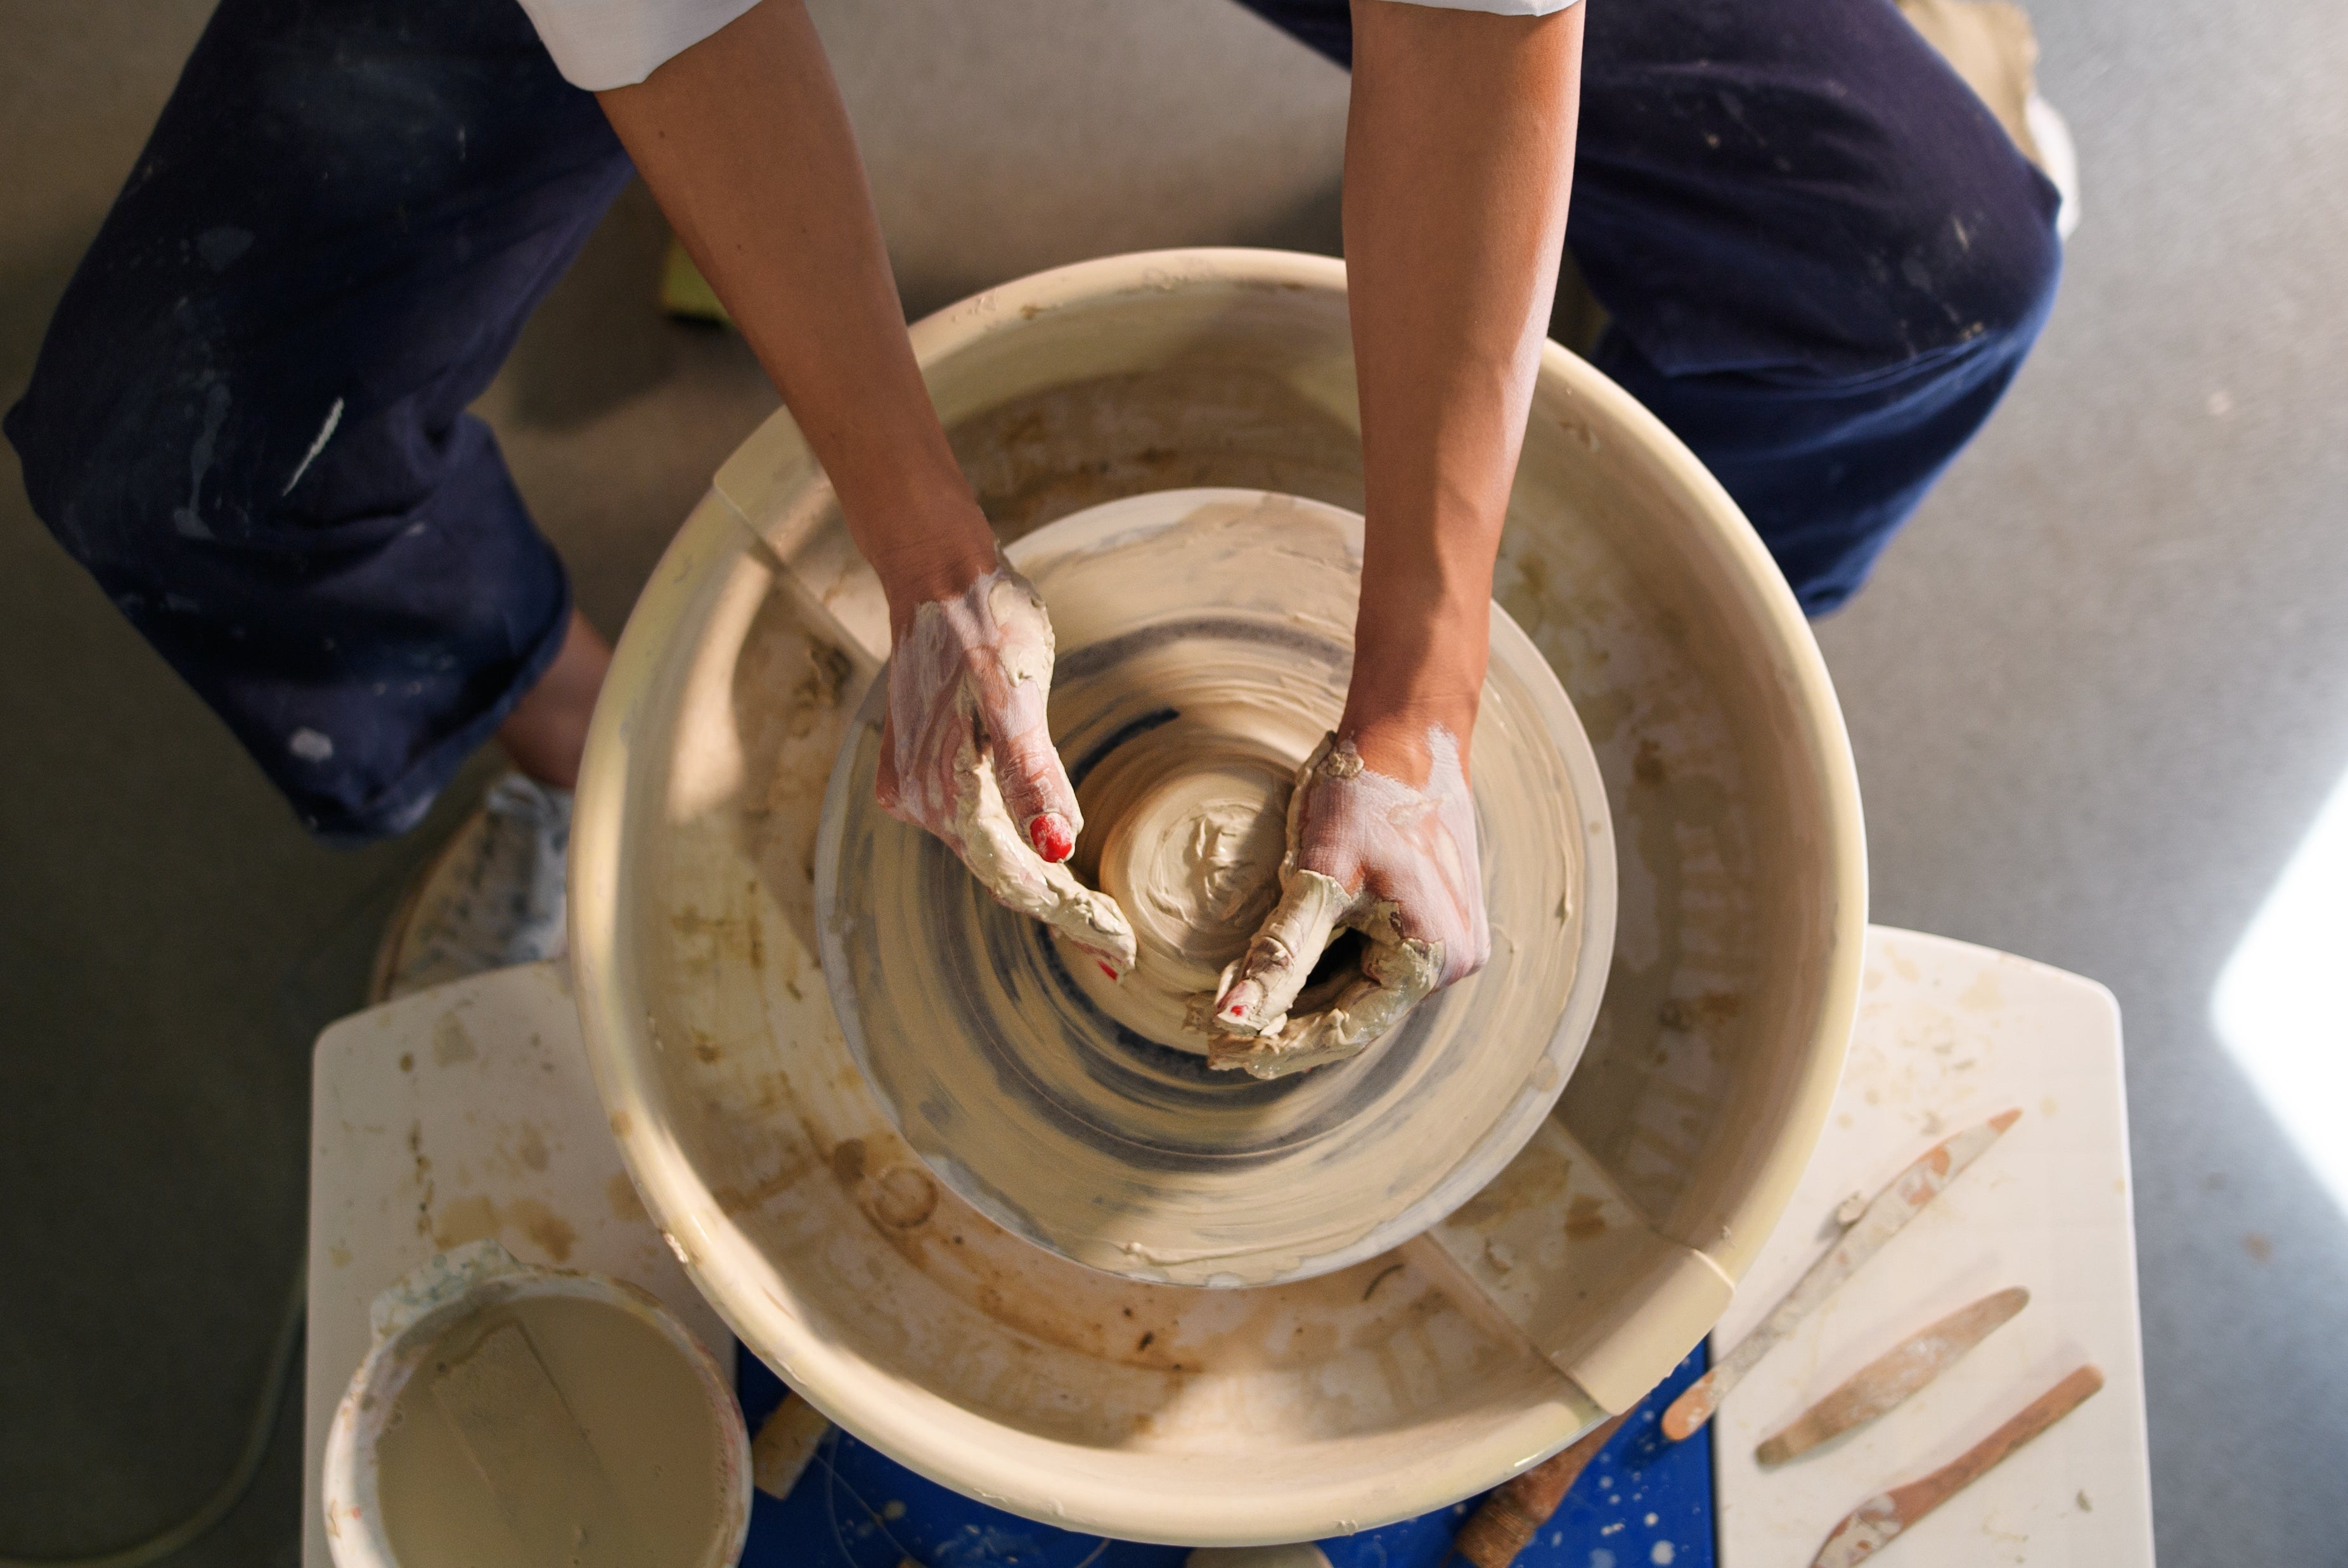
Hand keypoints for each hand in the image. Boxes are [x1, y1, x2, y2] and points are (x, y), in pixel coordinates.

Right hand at [876, 561, 1136, 975]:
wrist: (937, 574)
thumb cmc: (986, 626)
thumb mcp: (1017, 695)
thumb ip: (1032, 777)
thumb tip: (1054, 849)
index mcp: (950, 793)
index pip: (1020, 880)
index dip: (1072, 918)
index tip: (1122, 951)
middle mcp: (922, 803)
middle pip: (1002, 877)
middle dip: (1062, 915)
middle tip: (1118, 952)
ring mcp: (915, 788)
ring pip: (986, 856)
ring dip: (1037, 889)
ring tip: (1090, 923)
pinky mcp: (920, 769)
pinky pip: (972, 828)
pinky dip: (1008, 850)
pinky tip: (1039, 864)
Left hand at [1205, 723, 1487, 1077]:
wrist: (1407, 731)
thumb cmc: (1367, 794)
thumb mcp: (1317, 877)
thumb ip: (1279, 956)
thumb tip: (1233, 1018)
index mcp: (1434, 959)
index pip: (1347, 1028)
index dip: (1283, 1046)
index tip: (1225, 1053)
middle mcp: (1450, 960)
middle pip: (1355, 1013)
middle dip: (1286, 1024)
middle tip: (1218, 1039)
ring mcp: (1446, 939)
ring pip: (1359, 987)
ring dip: (1301, 996)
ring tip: (1235, 1005)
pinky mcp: (1430, 918)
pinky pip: (1370, 958)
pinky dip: (1323, 964)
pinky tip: (1277, 968)